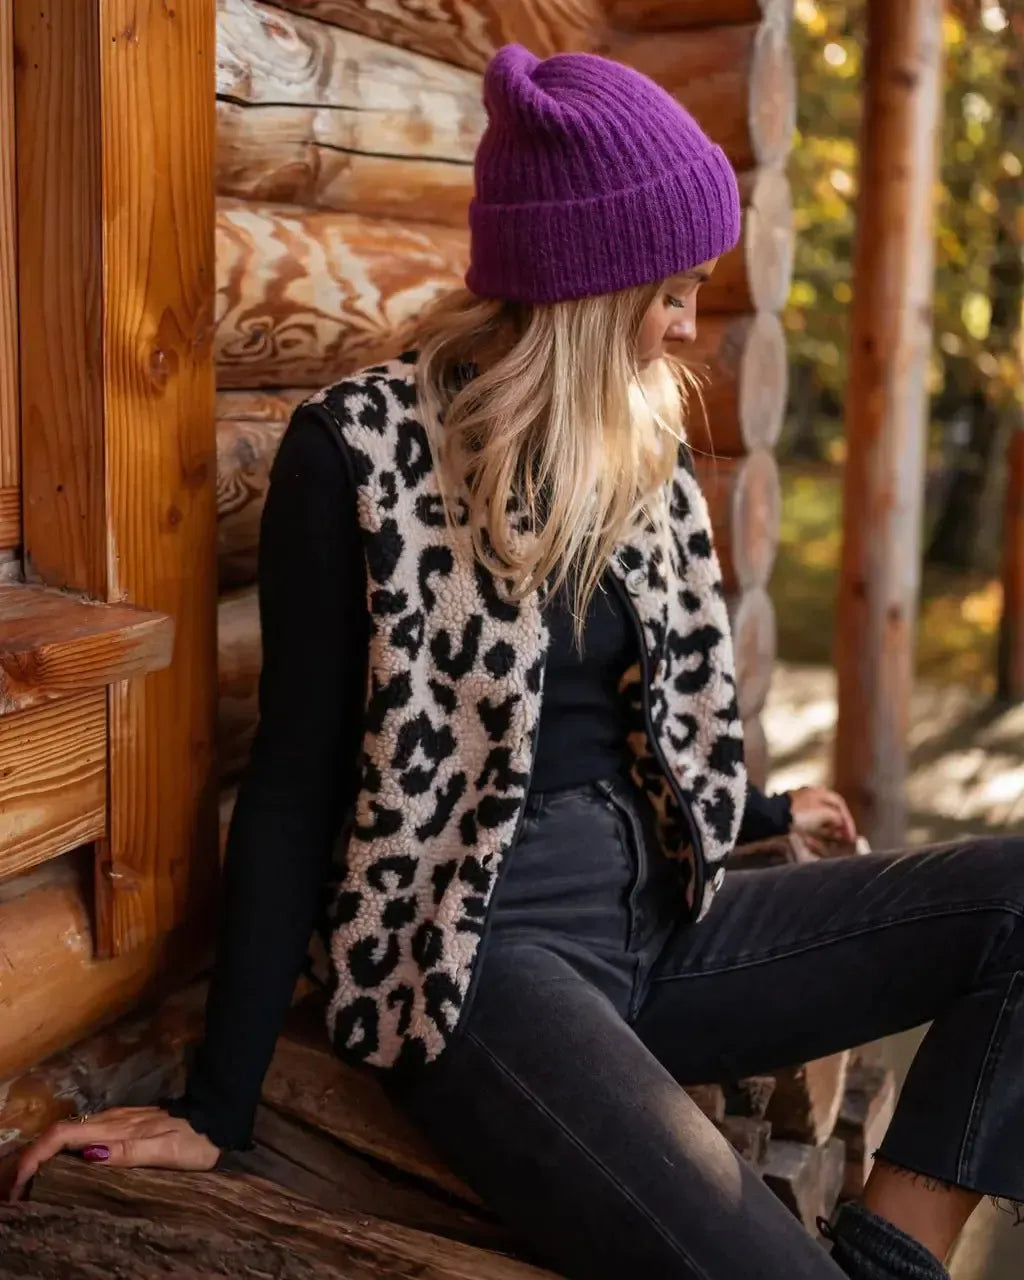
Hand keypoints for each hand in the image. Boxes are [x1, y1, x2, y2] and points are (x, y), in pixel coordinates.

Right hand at [8, 1106, 219, 1200]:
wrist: (218, 1118)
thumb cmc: (195, 1141)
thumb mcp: (164, 1151)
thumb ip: (127, 1152)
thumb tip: (87, 1156)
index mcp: (116, 1128)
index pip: (63, 1136)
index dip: (36, 1156)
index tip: (20, 1183)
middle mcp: (112, 1121)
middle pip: (60, 1134)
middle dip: (32, 1157)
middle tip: (17, 1191)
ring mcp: (119, 1120)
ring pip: (71, 1133)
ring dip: (46, 1155)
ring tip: (32, 1183)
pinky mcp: (126, 1124)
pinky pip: (86, 1136)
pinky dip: (65, 1152)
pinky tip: (65, 1167)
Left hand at [789, 786, 856, 854]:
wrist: (774, 816)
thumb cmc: (800, 812)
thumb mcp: (824, 813)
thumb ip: (836, 817)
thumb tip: (841, 822)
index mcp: (820, 792)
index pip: (840, 803)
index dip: (847, 819)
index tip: (851, 834)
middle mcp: (811, 795)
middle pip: (830, 810)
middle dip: (839, 824)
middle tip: (844, 837)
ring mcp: (800, 805)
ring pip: (820, 818)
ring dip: (828, 829)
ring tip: (834, 839)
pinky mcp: (792, 815)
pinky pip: (808, 824)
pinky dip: (815, 832)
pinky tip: (817, 841)